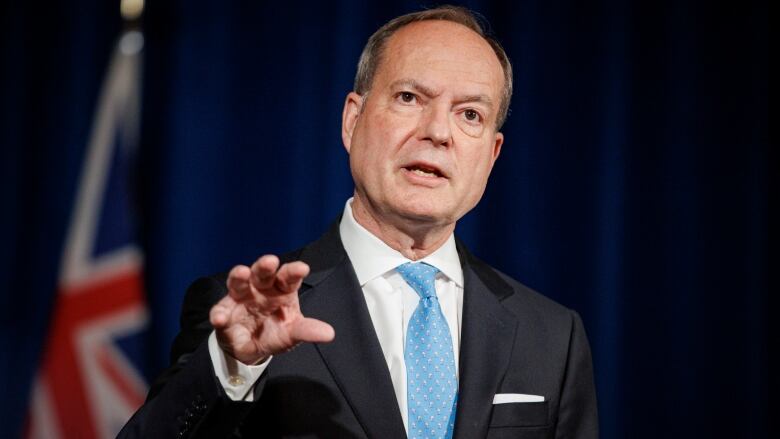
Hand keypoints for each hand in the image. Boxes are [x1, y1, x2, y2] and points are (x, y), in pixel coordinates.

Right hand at [209, 255, 334, 364]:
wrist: (250, 349)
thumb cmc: (274, 333)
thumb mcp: (292, 334)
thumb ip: (307, 331)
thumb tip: (330, 334)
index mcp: (281, 291)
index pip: (289, 278)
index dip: (294, 271)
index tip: (302, 268)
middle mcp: (261, 288)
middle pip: (262, 273)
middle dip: (265, 266)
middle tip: (270, 261)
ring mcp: (241, 297)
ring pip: (239, 282)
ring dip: (239, 276)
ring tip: (241, 273)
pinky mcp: (224, 311)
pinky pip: (220, 311)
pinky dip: (219, 314)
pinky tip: (220, 318)